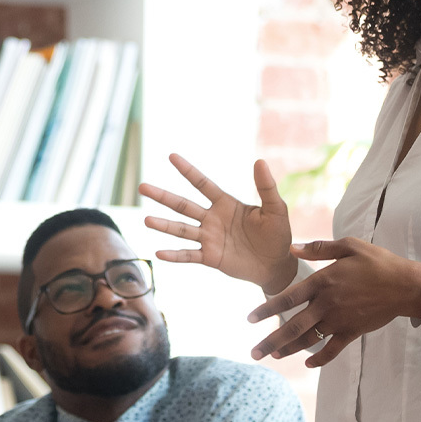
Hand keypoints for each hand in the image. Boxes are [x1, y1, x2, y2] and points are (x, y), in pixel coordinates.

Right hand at [140, 155, 295, 293]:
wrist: (277, 265)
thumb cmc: (278, 234)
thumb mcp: (275, 209)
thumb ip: (266, 187)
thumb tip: (260, 161)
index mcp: (226, 204)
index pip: (203, 184)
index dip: (187, 171)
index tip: (171, 156)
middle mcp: (212, 219)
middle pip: (183, 205)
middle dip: (163, 196)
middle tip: (142, 187)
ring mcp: (209, 238)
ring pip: (181, 230)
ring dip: (164, 225)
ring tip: (146, 220)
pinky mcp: (210, 257)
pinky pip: (189, 255)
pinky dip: (175, 255)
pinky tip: (159, 253)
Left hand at [249, 238, 420, 366]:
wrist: (406, 285)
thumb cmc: (378, 262)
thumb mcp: (350, 246)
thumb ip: (319, 248)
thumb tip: (292, 247)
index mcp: (323, 282)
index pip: (287, 298)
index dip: (266, 309)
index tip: (249, 319)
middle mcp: (327, 304)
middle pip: (292, 326)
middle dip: (270, 341)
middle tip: (253, 353)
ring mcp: (340, 320)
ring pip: (308, 340)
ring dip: (289, 350)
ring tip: (273, 356)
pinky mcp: (353, 332)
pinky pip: (332, 349)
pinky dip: (320, 358)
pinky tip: (308, 364)